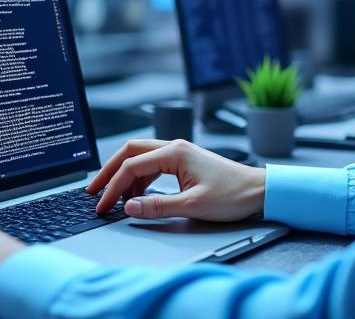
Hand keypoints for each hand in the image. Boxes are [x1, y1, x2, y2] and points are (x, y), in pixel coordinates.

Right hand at [87, 139, 265, 221]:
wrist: (260, 191)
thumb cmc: (232, 195)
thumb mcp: (192, 206)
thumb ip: (157, 206)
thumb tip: (129, 207)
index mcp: (174, 152)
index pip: (131, 166)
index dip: (112, 187)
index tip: (102, 205)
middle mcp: (174, 147)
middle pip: (130, 152)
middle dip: (110, 171)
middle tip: (94, 191)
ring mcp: (179, 153)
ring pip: (141, 157)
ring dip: (125, 176)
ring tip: (116, 198)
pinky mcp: (184, 162)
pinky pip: (153, 165)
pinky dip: (140, 178)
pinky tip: (139, 196)